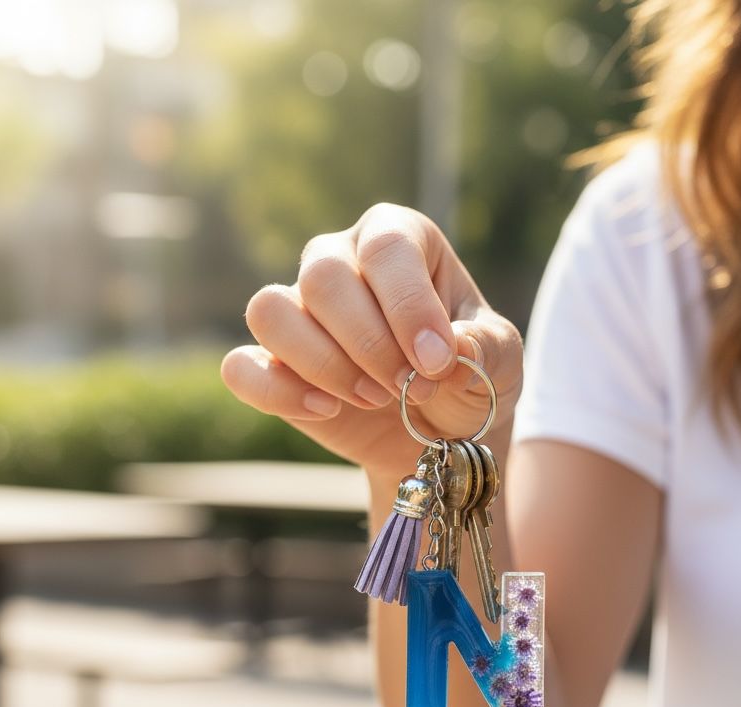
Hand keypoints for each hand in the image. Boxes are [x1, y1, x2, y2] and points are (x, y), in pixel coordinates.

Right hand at [222, 202, 523, 479]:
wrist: (439, 434)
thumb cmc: (467, 378)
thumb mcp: (499, 362)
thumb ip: (484, 348)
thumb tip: (452, 348)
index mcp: (397, 238)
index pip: (386, 249)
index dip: (408, 307)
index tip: (436, 361)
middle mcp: (338, 260)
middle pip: (324, 278)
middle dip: (370, 345)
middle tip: (409, 387)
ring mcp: (297, 309)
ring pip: (271, 312)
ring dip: (326, 365)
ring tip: (373, 397)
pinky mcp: (270, 363)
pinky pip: (241, 368)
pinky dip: (278, 392)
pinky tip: (325, 410)